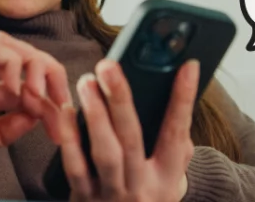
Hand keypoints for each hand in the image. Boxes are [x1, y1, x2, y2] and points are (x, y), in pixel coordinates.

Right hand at [0, 31, 72, 192]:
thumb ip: (1, 132)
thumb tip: (32, 116)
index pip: (20, 81)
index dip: (46, 99)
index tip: (58, 127)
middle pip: (19, 54)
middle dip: (48, 73)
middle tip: (61, 103)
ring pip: (6, 43)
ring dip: (32, 64)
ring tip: (38, 96)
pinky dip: (13, 64)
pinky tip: (17, 93)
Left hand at [58, 59, 200, 201]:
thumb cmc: (146, 195)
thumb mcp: (169, 177)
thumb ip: (174, 145)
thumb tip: (175, 98)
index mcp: (168, 178)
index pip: (177, 132)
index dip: (183, 99)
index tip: (187, 67)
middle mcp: (142, 187)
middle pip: (133, 138)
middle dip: (121, 99)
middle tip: (108, 66)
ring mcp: (112, 195)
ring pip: (105, 152)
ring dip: (95, 114)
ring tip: (87, 82)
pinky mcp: (84, 198)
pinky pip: (75, 166)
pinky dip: (70, 137)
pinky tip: (67, 111)